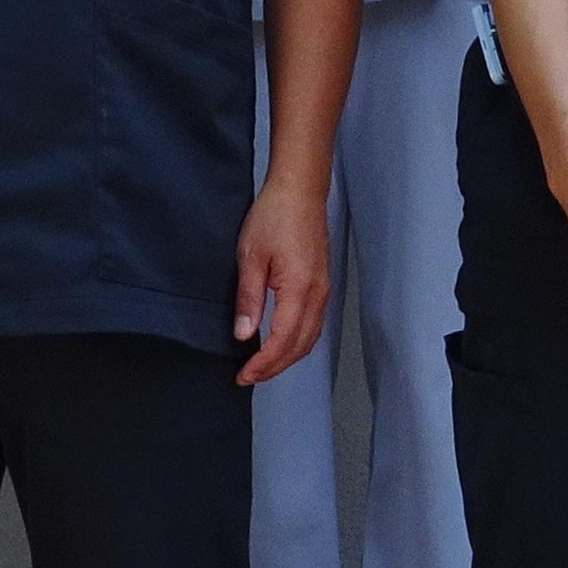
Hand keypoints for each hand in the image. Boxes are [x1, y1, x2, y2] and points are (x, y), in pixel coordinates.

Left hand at [233, 175, 334, 383]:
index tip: (244, 375)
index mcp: (300, 290)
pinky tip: (281, 343)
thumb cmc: (274, 216)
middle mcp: (318, 295)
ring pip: (310, 338)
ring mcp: (323, 290)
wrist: (300, 190)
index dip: (263, 363)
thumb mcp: (250, 257)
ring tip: (262, 366)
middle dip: (275, 367)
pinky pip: (314, 324)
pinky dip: (298, 342)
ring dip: (287, 357)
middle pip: (300, 346)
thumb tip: (244, 335)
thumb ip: (248, 299)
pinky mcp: (322, 284)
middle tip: (249, 377)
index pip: (282, 341)